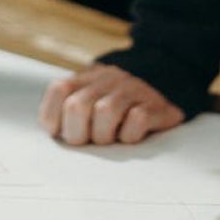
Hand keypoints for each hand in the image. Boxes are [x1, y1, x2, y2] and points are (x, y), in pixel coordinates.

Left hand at [38, 64, 183, 144]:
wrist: (167, 82)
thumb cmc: (119, 106)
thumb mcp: (91, 99)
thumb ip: (69, 109)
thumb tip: (52, 130)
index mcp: (88, 78)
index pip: (59, 90)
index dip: (53, 116)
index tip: (60, 132)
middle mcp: (108, 80)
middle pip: (77, 106)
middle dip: (78, 133)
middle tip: (88, 141)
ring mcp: (132, 89)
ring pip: (105, 111)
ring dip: (104, 135)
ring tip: (110, 139)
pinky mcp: (155, 105)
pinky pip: (137, 120)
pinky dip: (130, 135)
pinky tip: (131, 136)